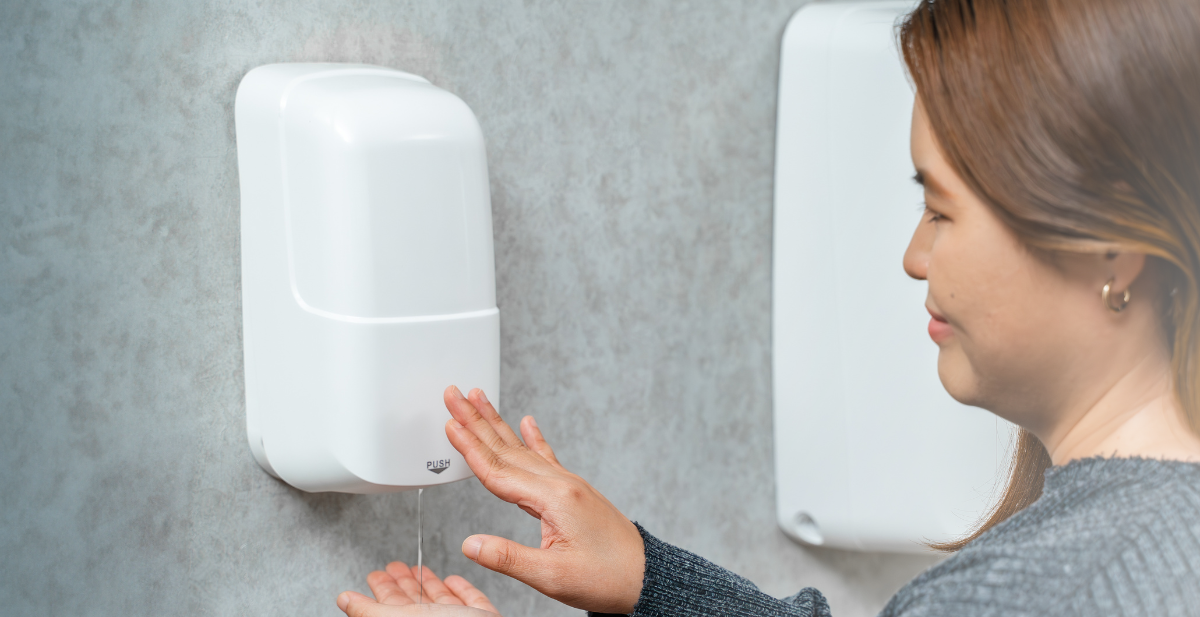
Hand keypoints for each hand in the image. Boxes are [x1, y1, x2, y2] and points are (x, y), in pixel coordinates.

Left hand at [336, 562, 499, 616]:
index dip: (382, 588)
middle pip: (413, 604)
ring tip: (419, 570)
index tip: (376, 574)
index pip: (388, 607)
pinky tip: (454, 580)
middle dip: (403, 582)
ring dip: (429, 583)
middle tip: (395, 566)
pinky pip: (472, 602)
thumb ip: (369, 611)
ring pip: (440, 603)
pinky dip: (462, 589)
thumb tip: (344, 600)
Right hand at [443, 386, 645, 613]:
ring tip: (479, 399)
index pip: (499, 470)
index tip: (449, 424)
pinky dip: (534, 438)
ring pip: (523, 449)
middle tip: (454, 393)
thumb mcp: (552, 576)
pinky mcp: (574, 491)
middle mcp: (561, 484)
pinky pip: (547, 458)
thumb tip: (470, 544)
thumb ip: (508, 557)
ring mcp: (568, 484)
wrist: (644, 575)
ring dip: (497, 424)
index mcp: (553, 499)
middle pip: (507, 448)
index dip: (469, 448)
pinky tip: (527, 422)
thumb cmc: (605, 577)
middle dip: (476, 420)